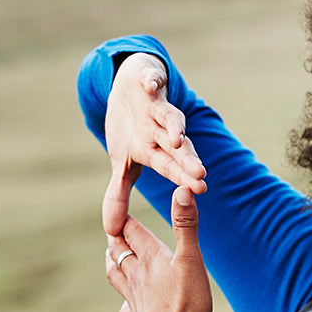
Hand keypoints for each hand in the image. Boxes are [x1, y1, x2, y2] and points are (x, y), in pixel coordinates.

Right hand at [103, 53, 206, 236]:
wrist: (130, 86)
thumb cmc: (131, 129)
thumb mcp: (122, 162)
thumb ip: (119, 195)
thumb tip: (110, 231)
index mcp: (157, 151)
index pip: (173, 168)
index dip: (185, 179)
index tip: (200, 191)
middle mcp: (162, 131)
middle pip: (178, 146)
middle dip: (188, 159)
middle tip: (201, 173)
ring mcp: (156, 106)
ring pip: (170, 116)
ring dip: (174, 125)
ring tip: (178, 136)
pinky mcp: (148, 82)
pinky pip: (150, 80)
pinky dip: (150, 81)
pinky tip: (150, 83)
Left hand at [106, 186, 212, 311]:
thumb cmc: (185, 301)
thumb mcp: (191, 259)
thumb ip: (186, 225)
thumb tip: (183, 189)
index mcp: (151, 258)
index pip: (132, 231)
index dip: (126, 218)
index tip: (120, 207)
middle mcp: (137, 276)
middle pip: (119, 251)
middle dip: (115, 238)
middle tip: (113, 229)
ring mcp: (133, 299)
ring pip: (116, 276)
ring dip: (113, 263)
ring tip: (112, 257)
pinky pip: (126, 310)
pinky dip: (125, 304)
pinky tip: (128, 306)